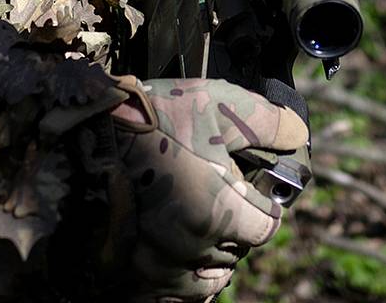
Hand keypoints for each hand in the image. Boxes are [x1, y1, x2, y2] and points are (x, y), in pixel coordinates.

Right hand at [107, 78, 308, 302]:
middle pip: (236, 253)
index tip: (254, 193)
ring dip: (211, 257)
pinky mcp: (133, 277)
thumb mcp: (215, 102)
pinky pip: (172, 297)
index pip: (265, 228)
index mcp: (217, 211)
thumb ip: (266, 121)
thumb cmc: (153, 117)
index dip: (265, 207)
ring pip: (206, 279)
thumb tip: (298, 133)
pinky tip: (178, 253)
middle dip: (236, 227)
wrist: (87, 134)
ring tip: (201, 225)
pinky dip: (181, 279)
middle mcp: (191, 249)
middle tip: (221, 197)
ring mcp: (159, 268)